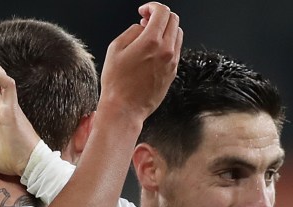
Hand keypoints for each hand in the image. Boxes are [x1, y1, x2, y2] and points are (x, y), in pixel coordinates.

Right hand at [98, 2, 182, 120]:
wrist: (124, 109)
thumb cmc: (116, 83)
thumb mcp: (114, 49)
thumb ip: (131, 32)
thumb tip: (141, 27)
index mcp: (151, 41)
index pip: (162, 12)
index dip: (152, 6)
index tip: (143, 11)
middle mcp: (166, 50)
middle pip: (174, 20)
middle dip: (160, 15)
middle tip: (146, 20)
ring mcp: (172, 62)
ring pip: (177, 34)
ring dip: (166, 29)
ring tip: (150, 36)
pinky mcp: (172, 73)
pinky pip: (176, 51)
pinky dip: (167, 44)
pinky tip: (153, 51)